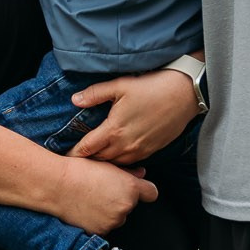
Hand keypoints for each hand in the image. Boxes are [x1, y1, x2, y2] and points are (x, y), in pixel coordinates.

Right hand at [53, 155, 157, 234]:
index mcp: (130, 188)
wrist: (56, 185)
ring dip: (109, 212)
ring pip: (117, 218)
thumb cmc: (80, 170)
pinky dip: (98, 221)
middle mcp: (125, 206)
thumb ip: (128, 172)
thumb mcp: (106, 165)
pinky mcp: (100, 231)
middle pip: (130, 205)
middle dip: (120, 200)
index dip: (144, 191)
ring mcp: (113, 221)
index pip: (151, 193)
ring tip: (91, 200)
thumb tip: (141, 174)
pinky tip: (86, 210)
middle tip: (102, 191)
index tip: (136, 189)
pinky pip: (104, 227)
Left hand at [68, 68, 194, 164]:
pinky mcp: (152, 150)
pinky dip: (121, 161)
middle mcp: (126, 144)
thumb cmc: (153, 87)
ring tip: (95, 159)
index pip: (87, 148)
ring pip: (116, 163)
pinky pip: (131, 162)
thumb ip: (95, 94)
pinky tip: (117, 156)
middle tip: (77, 159)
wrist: (185, 94)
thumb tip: (75, 100)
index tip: (64, 156)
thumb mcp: (120, 85)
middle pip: (100, 159)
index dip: (74, 153)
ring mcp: (140, 150)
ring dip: (105, 162)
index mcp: (114, 129)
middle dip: (87, 159)